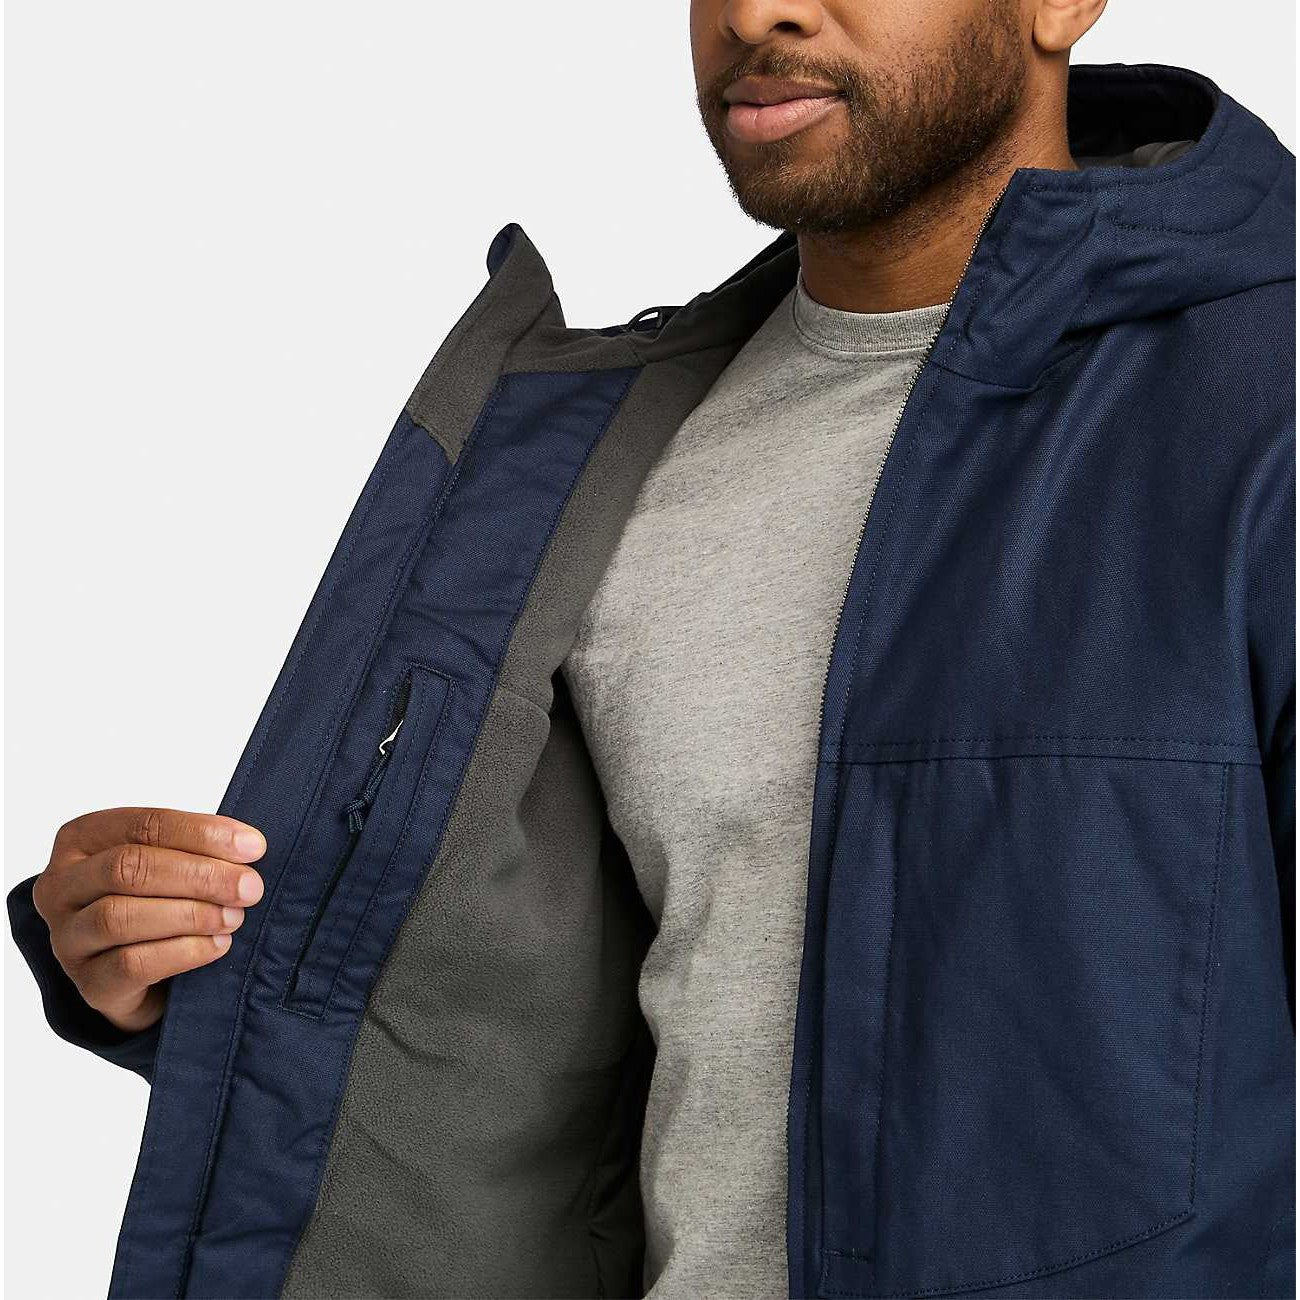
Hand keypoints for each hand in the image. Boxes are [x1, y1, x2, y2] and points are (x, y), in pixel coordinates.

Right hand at [31, 807, 266, 1034]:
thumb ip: (199, 849)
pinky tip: (218, 945)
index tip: (252, 847)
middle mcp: (61, 887)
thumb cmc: (157, 901)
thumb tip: (249, 847)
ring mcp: (67, 938)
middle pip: (128, 869)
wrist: (140, 974)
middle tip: (249, 886)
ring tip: (234, 917)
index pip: (142, 825)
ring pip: (121, 917)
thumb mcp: (171, 863)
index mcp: (81, 840)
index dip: (201, 834)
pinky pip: (130, 965)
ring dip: (191, 915)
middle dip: (200, 875)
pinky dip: (183, 952)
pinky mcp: (87, 984)